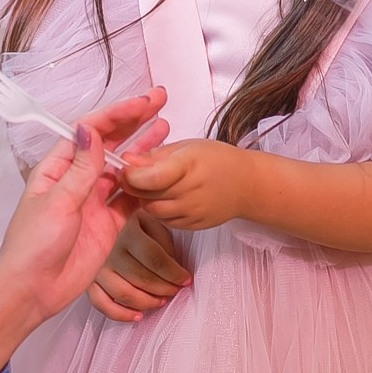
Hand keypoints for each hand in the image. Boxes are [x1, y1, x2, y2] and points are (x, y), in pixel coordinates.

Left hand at [0, 89, 167, 372]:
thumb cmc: (33, 244)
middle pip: (109, 145)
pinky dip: (145, 188)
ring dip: (143, 151)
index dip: (115, 115)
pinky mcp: (107, 225)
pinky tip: (162, 173)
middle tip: (160, 103)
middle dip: (132, 123)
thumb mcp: (58, 202)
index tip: (141, 104)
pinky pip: (129, 200)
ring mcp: (93, 202)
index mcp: (57, 168)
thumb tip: (91, 129)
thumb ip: (81, 168)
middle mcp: (76, 180)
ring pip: (123, 170)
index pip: (89, 132)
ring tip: (167, 130)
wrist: (32, 291)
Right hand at [89, 210, 190, 321]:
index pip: (154, 258)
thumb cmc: (129, 220)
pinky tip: (138, 315)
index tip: (185, 279)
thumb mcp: (149, 220)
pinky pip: (101, 303)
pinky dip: (120, 314)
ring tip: (161, 301)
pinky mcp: (87, 281)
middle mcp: (108, 250)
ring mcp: (95, 267)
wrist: (95, 216)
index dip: (173, 273)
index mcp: (125, 231)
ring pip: (124, 293)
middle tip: (175, 291)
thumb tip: (174, 269)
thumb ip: (162, 242)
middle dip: (163, 288)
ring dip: (147, 302)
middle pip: (140, 278)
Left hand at [122, 138, 250, 230]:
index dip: (132, 175)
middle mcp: (190, 191)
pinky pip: (164, 220)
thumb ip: (156, 155)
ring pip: (153, 210)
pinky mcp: (193, 225)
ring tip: (150, 186)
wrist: (247, 185)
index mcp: (188, 164)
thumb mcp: (187, 146)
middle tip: (131, 176)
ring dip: (145, 199)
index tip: (125, 168)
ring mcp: (192, 211)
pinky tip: (164, 198)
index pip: (152, 177)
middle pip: (147, 195)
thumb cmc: (216, 159)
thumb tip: (127, 159)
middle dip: (134, 186)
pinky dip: (158, 210)